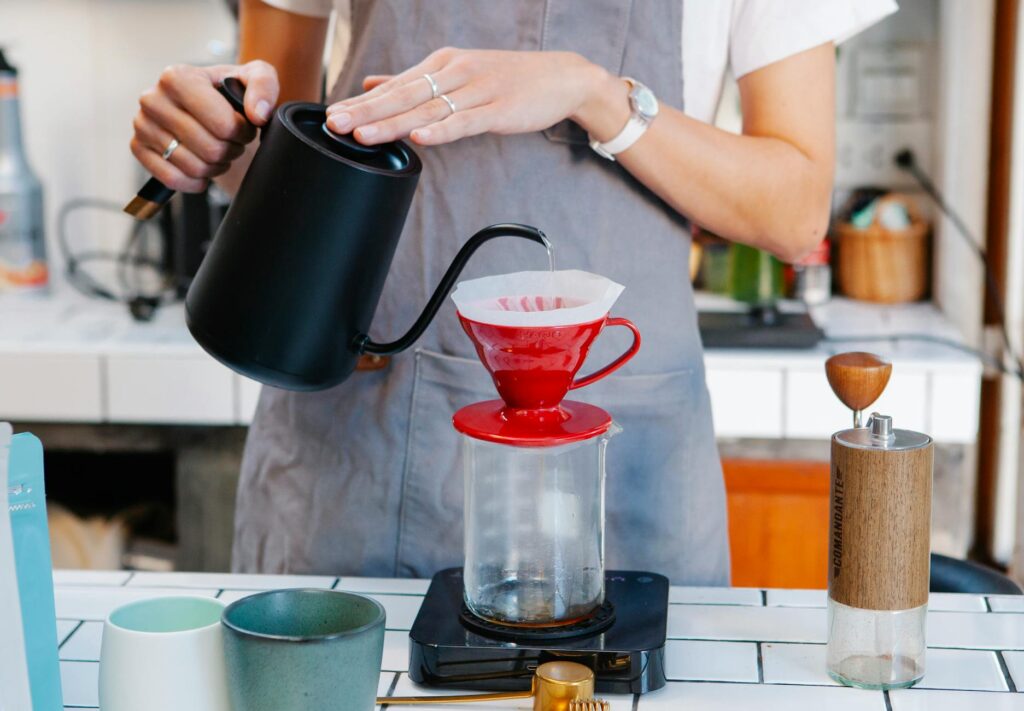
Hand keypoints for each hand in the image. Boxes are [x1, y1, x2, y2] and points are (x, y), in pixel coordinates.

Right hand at [130, 61, 278, 191]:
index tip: (243, 126)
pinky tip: (202, 168)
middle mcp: (153, 98)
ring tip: (218, 151)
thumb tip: (257, 113)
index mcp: (177, 77)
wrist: (207, 111)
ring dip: (215, 166)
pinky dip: (195, 181)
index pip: (222, 123)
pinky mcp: (138, 148)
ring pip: (194, 167)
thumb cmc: (229, 94)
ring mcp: (142, 125)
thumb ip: (263, 85)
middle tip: (231, 141)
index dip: (241, 132)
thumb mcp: (255, 78)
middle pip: (210, 149)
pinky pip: (173, 180)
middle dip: (230, 150)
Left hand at [325, 48, 625, 146]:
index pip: (394, 86)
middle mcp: (454, 73)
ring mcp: (476, 90)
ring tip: (363, 136)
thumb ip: (415, 81)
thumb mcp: (457, 73)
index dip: (361, 103)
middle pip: (403, 96)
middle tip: (336, 126)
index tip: (331, 116)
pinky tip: (419, 137)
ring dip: (393, 123)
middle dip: (366, 113)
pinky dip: (440, 130)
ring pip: (427, 110)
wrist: (560, 77)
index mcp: (441, 65)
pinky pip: (464, 122)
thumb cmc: (507, 79)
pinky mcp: (497, 109)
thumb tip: (372, 84)